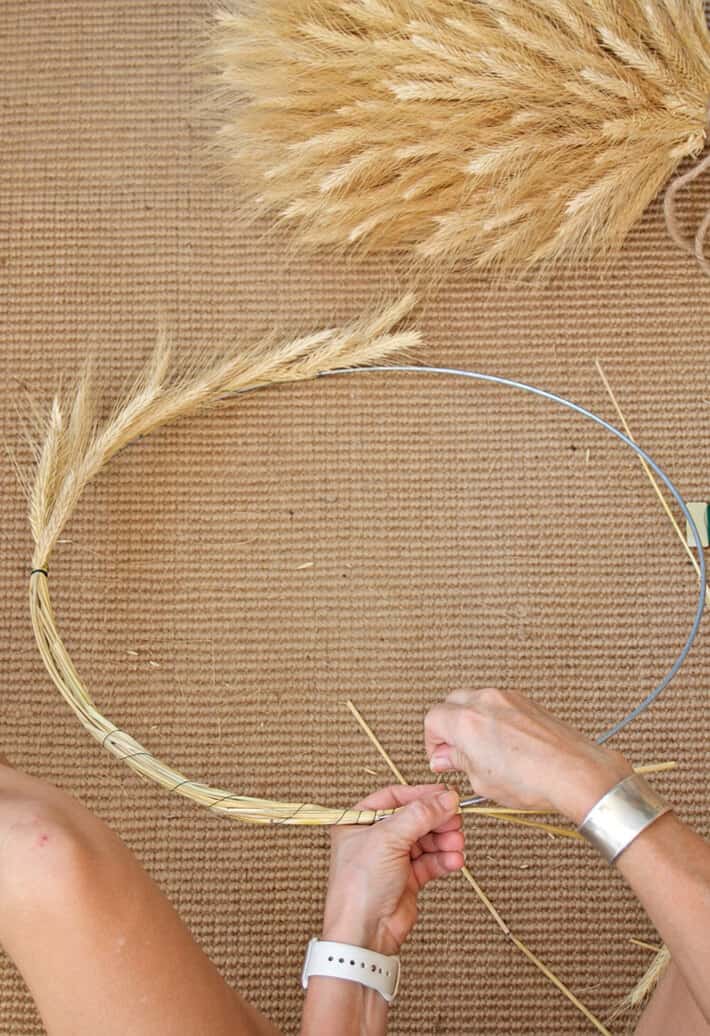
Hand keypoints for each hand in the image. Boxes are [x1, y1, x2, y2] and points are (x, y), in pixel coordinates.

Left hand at [322, 785, 463, 956]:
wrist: (363, 933)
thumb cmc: (359, 885)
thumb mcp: (388, 839)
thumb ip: (420, 815)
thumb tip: (446, 797)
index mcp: (359, 821)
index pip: (395, 797)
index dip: (421, 795)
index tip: (446, 794)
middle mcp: (375, 838)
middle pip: (415, 819)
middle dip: (437, 821)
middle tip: (456, 821)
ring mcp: (392, 859)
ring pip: (426, 840)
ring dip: (444, 841)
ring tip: (456, 844)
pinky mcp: (407, 879)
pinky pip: (430, 862)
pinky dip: (444, 860)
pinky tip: (454, 861)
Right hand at [424, 688, 632, 823]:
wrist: (575, 772)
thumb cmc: (534, 780)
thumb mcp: (482, 781)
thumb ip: (458, 762)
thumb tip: (445, 757)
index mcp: (466, 721)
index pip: (432, 719)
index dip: (432, 741)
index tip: (441, 757)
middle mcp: (484, 701)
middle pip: (451, 703)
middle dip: (448, 726)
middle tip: (457, 752)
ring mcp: (507, 698)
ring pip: (475, 700)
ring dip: (471, 720)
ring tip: (483, 751)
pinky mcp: (526, 701)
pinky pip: (498, 703)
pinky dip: (493, 718)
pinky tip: (504, 744)